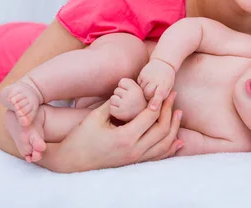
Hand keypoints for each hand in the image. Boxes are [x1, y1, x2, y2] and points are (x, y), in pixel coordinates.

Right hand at [39, 91, 182, 172]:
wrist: (72, 162)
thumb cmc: (81, 137)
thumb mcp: (96, 116)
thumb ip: (115, 103)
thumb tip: (129, 88)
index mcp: (125, 137)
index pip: (150, 116)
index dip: (158, 101)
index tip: (162, 88)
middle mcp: (134, 150)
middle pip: (162, 129)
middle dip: (169, 110)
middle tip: (173, 94)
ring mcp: (136, 159)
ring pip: (165, 144)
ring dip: (174, 127)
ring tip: (179, 112)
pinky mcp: (135, 163)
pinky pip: (159, 157)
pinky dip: (171, 148)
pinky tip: (178, 140)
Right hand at [137, 58, 175, 109]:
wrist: (163, 62)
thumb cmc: (167, 78)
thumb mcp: (169, 87)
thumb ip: (163, 96)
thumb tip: (156, 107)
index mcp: (164, 84)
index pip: (159, 94)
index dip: (156, 102)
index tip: (152, 108)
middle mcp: (155, 80)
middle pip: (147, 94)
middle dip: (147, 98)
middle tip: (150, 97)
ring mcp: (147, 77)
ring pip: (141, 90)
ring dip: (143, 93)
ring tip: (148, 90)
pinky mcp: (141, 74)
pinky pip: (138, 85)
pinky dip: (140, 87)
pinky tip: (145, 84)